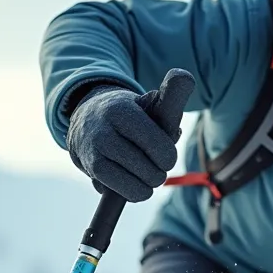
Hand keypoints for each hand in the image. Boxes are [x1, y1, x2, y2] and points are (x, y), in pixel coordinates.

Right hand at [66, 68, 195, 201]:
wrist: (87, 120)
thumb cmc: (131, 114)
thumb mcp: (150, 102)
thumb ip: (171, 93)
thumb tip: (185, 78)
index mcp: (122, 110)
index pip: (158, 146)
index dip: (167, 156)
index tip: (164, 153)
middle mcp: (104, 132)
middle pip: (151, 172)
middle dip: (159, 171)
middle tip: (152, 161)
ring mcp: (94, 153)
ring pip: (139, 188)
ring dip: (148, 184)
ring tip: (143, 171)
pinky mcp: (91, 172)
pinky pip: (125, 194)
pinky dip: (134, 191)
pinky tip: (130, 178)